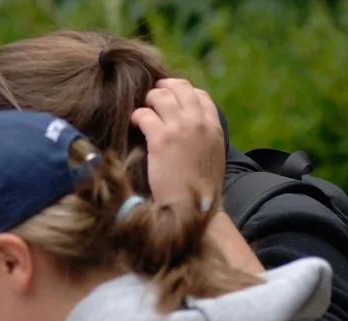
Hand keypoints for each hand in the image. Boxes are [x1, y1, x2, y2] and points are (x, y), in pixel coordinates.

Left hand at [130, 78, 224, 208]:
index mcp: (214, 127)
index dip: (183, 93)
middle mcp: (199, 122)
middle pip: (180, 88)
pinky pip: (144, 114)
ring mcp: (180, 128)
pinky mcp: (161, 139)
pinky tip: (133, 122)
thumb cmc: (200, 188)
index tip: (171, 99)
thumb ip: (204, 138)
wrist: (193, 206)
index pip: (200, 95)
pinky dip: (137, 115)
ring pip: (160, 96)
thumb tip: (190, 132)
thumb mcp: (212, 156)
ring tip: (142, 111)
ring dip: (148, 100)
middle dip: (163, 88)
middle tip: (151, 97)